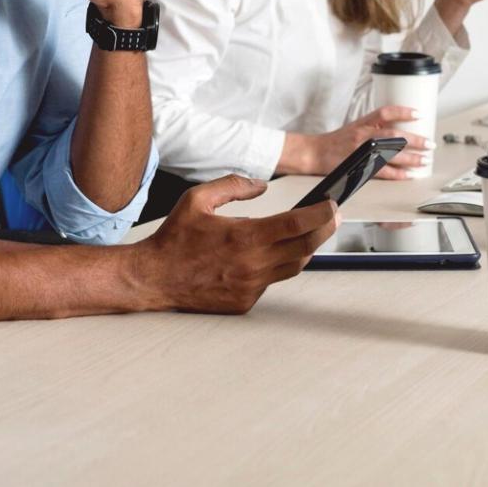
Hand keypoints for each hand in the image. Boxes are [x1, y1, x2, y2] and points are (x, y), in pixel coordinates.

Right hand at [137, 176, 339, 313]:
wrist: (154, 278)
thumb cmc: (175, 238)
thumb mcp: (197, 198)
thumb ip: (233, 185)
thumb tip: (261, 185)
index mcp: (244, 237)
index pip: (296, 225)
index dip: (320, 214)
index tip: (332, 205)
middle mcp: (252, 265)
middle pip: (305, 248)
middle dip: (325, 230)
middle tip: (333, 217)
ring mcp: (251, 286)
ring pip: (293, 267)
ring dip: (306, 248)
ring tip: (310, 232)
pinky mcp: (245, 301)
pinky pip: (272, 281)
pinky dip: (277, 266)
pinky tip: (271, 254)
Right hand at [283, 106, 433, 179]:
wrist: (314, 153)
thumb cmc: (336, 141)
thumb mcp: (355, 127)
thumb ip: (374, 127)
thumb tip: (399, 130)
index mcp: (363, 123)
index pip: (386, 112)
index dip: (403, 112)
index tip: (418, 114)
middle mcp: (364, 135)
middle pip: (393, 134)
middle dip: (414, 139)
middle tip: (430, 143)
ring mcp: (362, 151)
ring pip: (391, 153)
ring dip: (410, 157)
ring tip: (424, 160)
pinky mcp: (360, 166)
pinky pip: (383, 171)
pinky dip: (397, 173)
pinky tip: (408, 175)